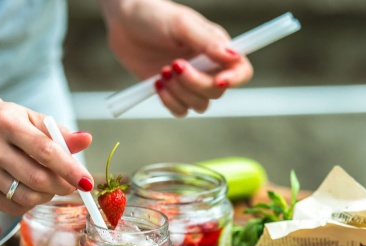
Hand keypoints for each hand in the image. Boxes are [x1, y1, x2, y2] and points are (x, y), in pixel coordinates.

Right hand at [0, 100, 92, 215]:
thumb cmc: (8, 122)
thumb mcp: (33, 119)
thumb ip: (60, 132)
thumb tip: (86, 140)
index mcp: (6, 123)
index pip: (45, 151)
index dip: (70, 169)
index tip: (88, 182)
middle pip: (37, 178)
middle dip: (62, 186)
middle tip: (72, 185)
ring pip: (26, 197)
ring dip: (47, 195)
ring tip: (50, 184)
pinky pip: (13, 208)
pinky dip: (30, 203)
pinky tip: (31, 190)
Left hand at [100, 0, 252, 116]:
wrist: (124, 23)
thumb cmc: (154, 15)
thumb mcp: (182, 24)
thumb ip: (207, 42)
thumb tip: (233, 57)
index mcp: (217, 48)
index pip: (241, 71)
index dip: (234, 80)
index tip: (218, 80)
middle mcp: (207, 67)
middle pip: (217, 92)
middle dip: (195, 83)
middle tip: (174, 65)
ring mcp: (189, 82)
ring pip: (199, 104)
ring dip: (179, 93)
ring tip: (163, 71)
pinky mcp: (172, 92)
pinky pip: (180, 111)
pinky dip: (169, 101)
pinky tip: (156, 83)